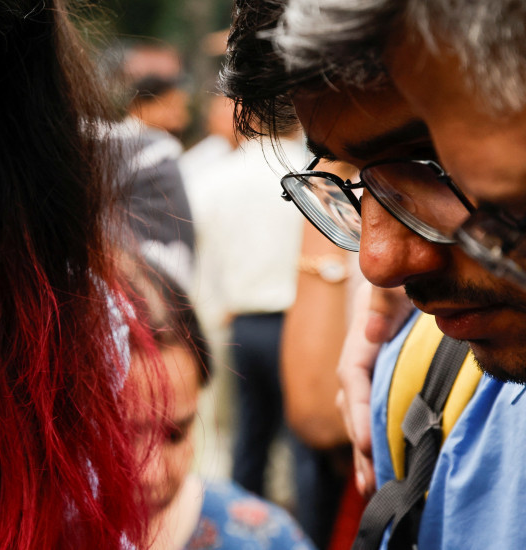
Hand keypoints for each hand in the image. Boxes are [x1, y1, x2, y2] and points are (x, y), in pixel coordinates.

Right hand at [337, 282, 411, 495]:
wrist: (396, 266)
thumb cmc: (399, 274)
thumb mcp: (392, 283)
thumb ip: (381, 301)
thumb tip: (370, 330)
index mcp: (360, 338)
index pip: (353, 378)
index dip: (360, 412)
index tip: (368, 443)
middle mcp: (357, 357)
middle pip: (351, 404)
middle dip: (359, 443)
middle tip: (371, 481)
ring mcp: (366, 369)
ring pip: (358, 412)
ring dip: (364, 448)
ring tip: (373, 485)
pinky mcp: (378, 376)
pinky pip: (370, 409)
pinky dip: (372, 436)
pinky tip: (379, 462)